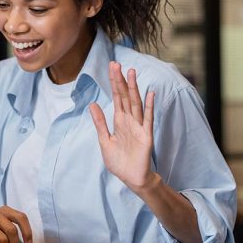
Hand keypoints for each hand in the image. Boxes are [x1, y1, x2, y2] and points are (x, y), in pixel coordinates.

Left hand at [89, 62, 155, 192]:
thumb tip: (92, 104)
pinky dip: (149, 106)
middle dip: (120, 81)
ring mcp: (139, 127)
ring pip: (136, 103)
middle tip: (116, 64)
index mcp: (119, 121)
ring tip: (131, 72)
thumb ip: (100, 123)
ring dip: (134, 88)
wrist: (131, 178)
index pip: (117, 98)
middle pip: (125, 96)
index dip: (114, 83)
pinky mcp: (146, 136)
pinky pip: (148, 119)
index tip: (112, 68)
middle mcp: (129, 121)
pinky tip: (150, 93)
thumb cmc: (119, 162)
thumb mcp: (105, 140)